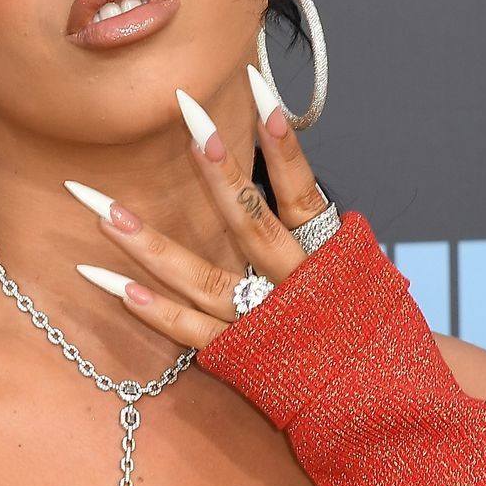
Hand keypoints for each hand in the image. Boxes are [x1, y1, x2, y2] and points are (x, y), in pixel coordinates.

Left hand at [65, 63, 335, 349]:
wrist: (382, 402)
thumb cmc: (360, 325)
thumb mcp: (352, 268)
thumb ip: (309, 224)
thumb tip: (275, 154)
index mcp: (328, 257)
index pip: (302, 189)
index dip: (282, 142)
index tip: (256, 84)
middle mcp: (298, 287)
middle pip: (250, 221)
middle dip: (215, 166)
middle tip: (181, 112)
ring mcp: (267, 326)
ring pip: (203, 278)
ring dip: (150, 244)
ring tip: (103, 210)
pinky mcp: (244, 361)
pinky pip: (191, 333)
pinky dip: (154, 310)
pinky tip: (113, 284)